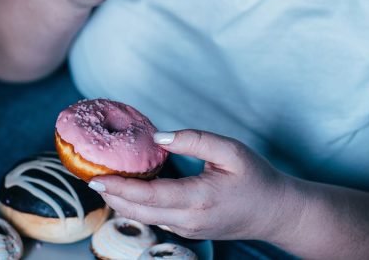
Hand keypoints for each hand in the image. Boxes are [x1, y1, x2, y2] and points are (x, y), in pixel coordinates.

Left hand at [90, 130, 292, 240]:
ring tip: (106, 179)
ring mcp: (188, 229)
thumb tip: (159, 138)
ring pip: (145, 217)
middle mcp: (188, 219)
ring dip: (122, 200)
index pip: (148, 196)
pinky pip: (156, 218)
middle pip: (138, 211)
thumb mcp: (230, 151)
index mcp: (198, 199)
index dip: (120, 187)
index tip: (97, 177)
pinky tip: (131, 188)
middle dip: (112, 195)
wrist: (276, 212)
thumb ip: (194, 140)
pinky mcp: (189, 230)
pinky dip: (138, 204)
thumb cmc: (256, 178)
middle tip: (92, 175)